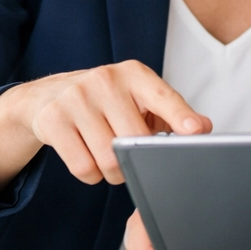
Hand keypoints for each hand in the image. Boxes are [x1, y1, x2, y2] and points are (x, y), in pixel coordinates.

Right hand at [0, 60, 211, 196]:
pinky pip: (83, 168)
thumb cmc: (105, 101)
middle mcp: (105, 79)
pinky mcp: (52, 119)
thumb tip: (203, 127)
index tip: (196, 132)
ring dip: (114, 172)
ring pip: (109, 160)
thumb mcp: (138, 98)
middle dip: (137, 161)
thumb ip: (171, 113)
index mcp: (134, 74)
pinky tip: (88, 157)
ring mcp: (76, 97)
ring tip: (109, 157)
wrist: (46, 96)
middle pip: (135, 140)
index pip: (163, 97)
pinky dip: (92, 175)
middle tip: (131, 157)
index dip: (181, 116)